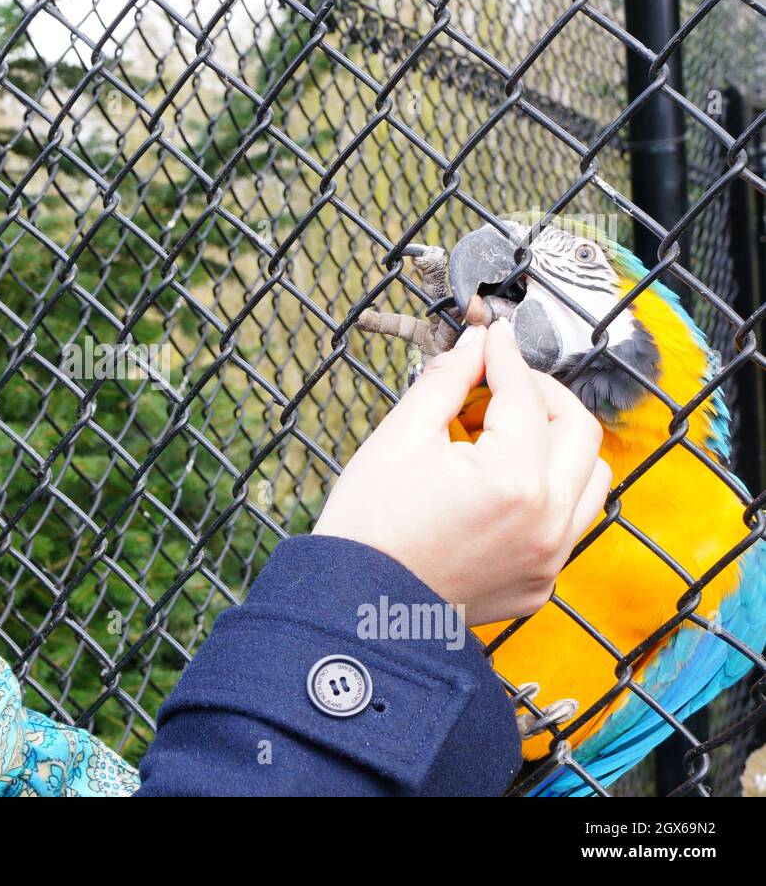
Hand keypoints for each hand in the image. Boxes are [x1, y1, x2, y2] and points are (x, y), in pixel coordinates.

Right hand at [313, 318, 610, 625]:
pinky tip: (497, 485)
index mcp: (513, 480)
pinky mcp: (540, 584)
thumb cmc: (369, 525)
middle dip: (540, 395)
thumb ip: (448, 380)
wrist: (355, 606)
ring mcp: (549, 558)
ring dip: (556, 444)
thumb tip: (477, 343)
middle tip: (495, 385)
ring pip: (589, 477)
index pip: (525, 396)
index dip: (504, 358)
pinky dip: (546, 492)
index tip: (490, 338)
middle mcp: (547, 521)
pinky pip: (567, 523)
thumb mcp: (401, 436)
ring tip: (501, 437)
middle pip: (578, 429)